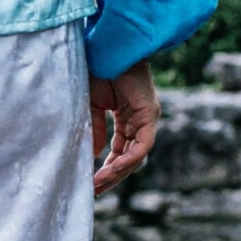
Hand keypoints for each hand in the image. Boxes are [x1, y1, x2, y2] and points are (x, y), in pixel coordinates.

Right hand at [91, 59, 159, 193]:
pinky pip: (142, 144)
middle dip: (113, 175)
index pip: (120, 149)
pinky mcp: (149, 114)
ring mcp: (147, 118)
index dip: (106, 166)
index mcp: (127, 117)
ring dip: (119, 171)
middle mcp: (140, 120)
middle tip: (95, 191)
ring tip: (99, 183)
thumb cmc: (97, 70)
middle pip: (130, 156)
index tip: (91, 182)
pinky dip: (129, 158)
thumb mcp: (91, 106)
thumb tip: (94, 154)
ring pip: (137, 154)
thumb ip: (95, 129)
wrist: (106, 49)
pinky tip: (111, 168)